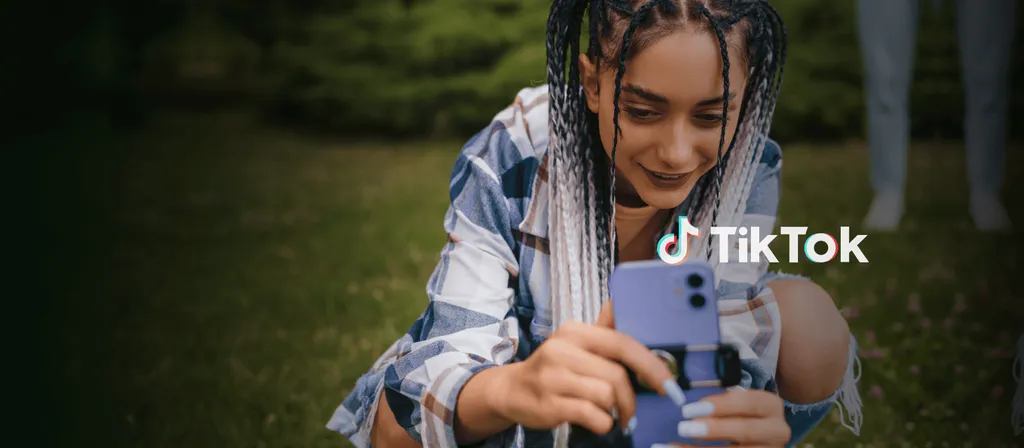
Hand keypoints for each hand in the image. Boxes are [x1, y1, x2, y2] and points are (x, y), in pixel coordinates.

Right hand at [489, 302, 685, 435]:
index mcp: (574, 332)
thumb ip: (605, 332)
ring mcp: (553, 378)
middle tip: (630, 410)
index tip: (667, 384)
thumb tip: (626, 305)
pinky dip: (602, 423)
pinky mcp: (549, 404)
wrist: (511, 390)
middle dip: (630, 398)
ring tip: (608, 413)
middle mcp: (561, 350)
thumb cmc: (553, 368)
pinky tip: (595, 420)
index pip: (621, 343)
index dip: (650, 364)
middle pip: (616, 375)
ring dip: (615, 411)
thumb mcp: (575, 344)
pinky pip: (593, 416)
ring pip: (606, 396)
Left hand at [656, 388, 790, 447]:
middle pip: (746, 430)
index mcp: (770, 406)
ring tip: (673, 446)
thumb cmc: (738, 415)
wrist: (756, 439)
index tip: (690, 409)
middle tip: (684, 428)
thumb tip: (680, 394)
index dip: (720, 405)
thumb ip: (717, 402)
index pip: (748, 402)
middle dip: (714, 430)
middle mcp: (777, 430)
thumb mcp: (735, 405)